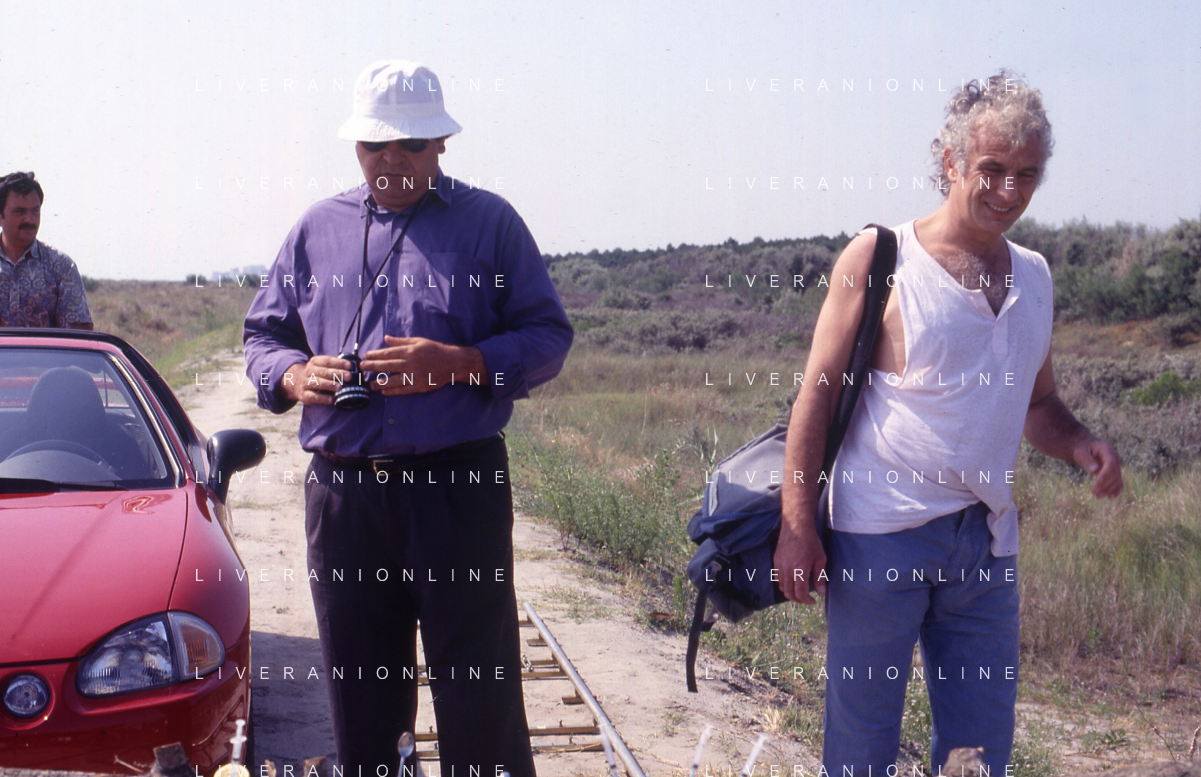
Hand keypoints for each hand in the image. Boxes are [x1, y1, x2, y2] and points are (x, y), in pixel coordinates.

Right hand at [280, 355, 353, 405]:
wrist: (296, 383)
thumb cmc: (317, 375)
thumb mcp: (322, 367)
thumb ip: (335, 367)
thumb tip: (353, 369)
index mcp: (314, 362)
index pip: (327, 361)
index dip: (338, 362)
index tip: (350, 365)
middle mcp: (308, 371)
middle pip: (323, 371)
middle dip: (337, 374)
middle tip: (349, 376)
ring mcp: (305, 383)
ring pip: (317, 383)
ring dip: (330, 385)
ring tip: (340, 387)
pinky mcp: (304, 395)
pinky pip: (313, 396)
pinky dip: (323, 398)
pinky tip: (331, 399)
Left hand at [360, 336, 486, 395]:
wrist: (452, 363)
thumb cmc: (435, 350)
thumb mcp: (419, 341)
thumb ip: (401, 341)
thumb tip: (386, 338)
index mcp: (410, 351)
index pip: (389, 353)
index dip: (376, 355)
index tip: (366, 356)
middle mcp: (411, 363)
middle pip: (388, 366)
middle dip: (373, 366)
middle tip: (362, 368)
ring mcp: (415, 376)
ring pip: (394, 380)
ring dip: (380, 382)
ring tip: (370, 384)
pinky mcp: (420, 386)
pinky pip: (403, 390)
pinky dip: (393, 391)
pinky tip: (384, 392)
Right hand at [772, 521, 827, 604]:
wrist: (796, 526)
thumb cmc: (811, 542)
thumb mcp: (820, 559)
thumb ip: (820, 577)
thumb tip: (821, 592)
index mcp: (799, 571)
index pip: (800, 593)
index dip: (806, 601)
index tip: (813, 601)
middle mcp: (787, 570)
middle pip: (789, 593)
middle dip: (798, 599)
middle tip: (806, 599)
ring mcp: (779, 566)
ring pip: (781, 586)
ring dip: (790, 592)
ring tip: (798, 591)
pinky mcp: (775, 561)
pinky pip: (777, 577)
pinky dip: (783, 583)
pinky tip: (791, 580)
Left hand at [1073, 438, 1122, 498]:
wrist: (1088, 449)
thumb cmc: (1083, 450)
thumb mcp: (1081, 452)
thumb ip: (1087, 460)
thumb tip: (1094, 470)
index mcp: (1107, 450)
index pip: (1111, 463)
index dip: (1106, 474)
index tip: (1098, 483)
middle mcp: (1115, 457)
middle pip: (1114, 473)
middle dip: (1105, 484)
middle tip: (1094, 492)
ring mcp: (1117, 465)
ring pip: (1117, 479)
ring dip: (1109, 489)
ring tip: (1098, 496)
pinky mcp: (1115, 472)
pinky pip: (1119, 482)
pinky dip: (1116, 490)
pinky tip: (1110, 497)